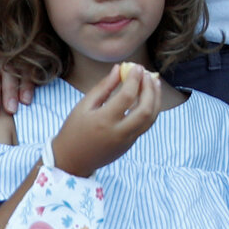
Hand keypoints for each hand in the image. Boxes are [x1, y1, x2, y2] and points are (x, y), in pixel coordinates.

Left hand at [0, 50, 36, 128]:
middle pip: (7, 71)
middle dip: (9, 91)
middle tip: (10, 110)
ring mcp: (13, 59)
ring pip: (22, 71)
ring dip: (24, 87)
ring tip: (24, 104)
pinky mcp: (25, 65)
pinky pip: (32, 72)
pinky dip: (32, 84)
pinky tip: (31, 97)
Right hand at [49, 62, 163, 174]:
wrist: (72, 161)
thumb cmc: (74, 130)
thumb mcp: (84, 106)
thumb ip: (103, 87)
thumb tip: (119, 69)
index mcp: (104, 121)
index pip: (127, 96)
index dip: (134, 79)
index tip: (137, 67)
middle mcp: (119, 133)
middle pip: (145, 109)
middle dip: (150, 89)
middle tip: (148, 74)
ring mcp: (127, 141)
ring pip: (150, 119)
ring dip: (156, 99)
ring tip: (154, 82)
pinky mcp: (129, 145)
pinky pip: (145, 125)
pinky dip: (151, 109)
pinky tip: (149, 97)